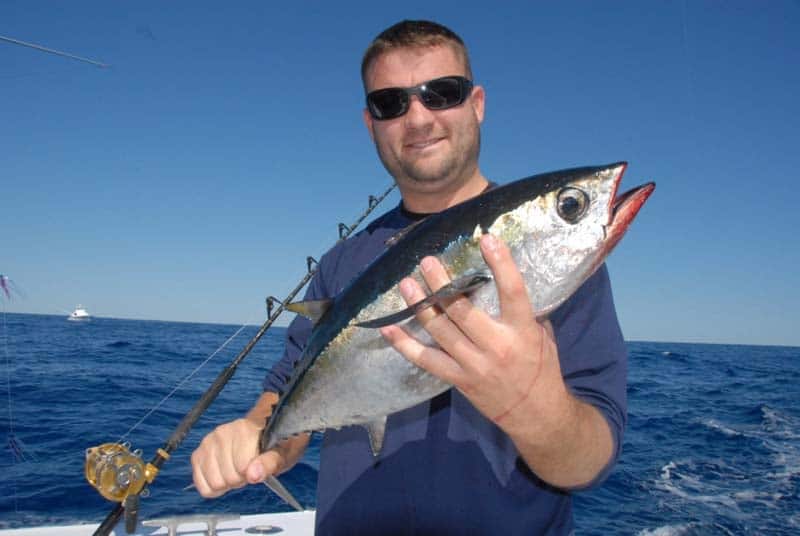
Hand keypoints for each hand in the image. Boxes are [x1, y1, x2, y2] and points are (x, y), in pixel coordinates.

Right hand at [190, 392, 309, 497]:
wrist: (262, 431)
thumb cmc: (273, 444)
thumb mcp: (282, 453)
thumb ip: (269, 463)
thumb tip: (253, 474)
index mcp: (243, 430)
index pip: (243, 468)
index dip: (253, 473)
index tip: (259, 465)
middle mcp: (221, 433)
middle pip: (227, 478)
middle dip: (240, 479)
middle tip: (248, 467)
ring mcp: (208, 443)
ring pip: (214, 483)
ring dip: (227, 482)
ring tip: (237, 469)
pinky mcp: (198, 454)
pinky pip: (200, 484)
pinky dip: (213, 486)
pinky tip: (224, 474)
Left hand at [380, 233, 567, 432]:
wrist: (536, 415)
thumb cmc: (542, 367)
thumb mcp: (542, 335)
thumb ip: (523, 310)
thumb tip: (501, 278)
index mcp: (522, 331)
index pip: (513, 291)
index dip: (501, 264)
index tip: (486, 239)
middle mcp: (496, 346)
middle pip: (462, 310)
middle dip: (441, 283)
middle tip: (426, 261)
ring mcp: (474, 364)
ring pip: (440, 331)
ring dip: (420, 305)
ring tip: (406, 283)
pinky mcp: (458, 379)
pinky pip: (426, 359)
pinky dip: (404, 344)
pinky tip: (388, 327)